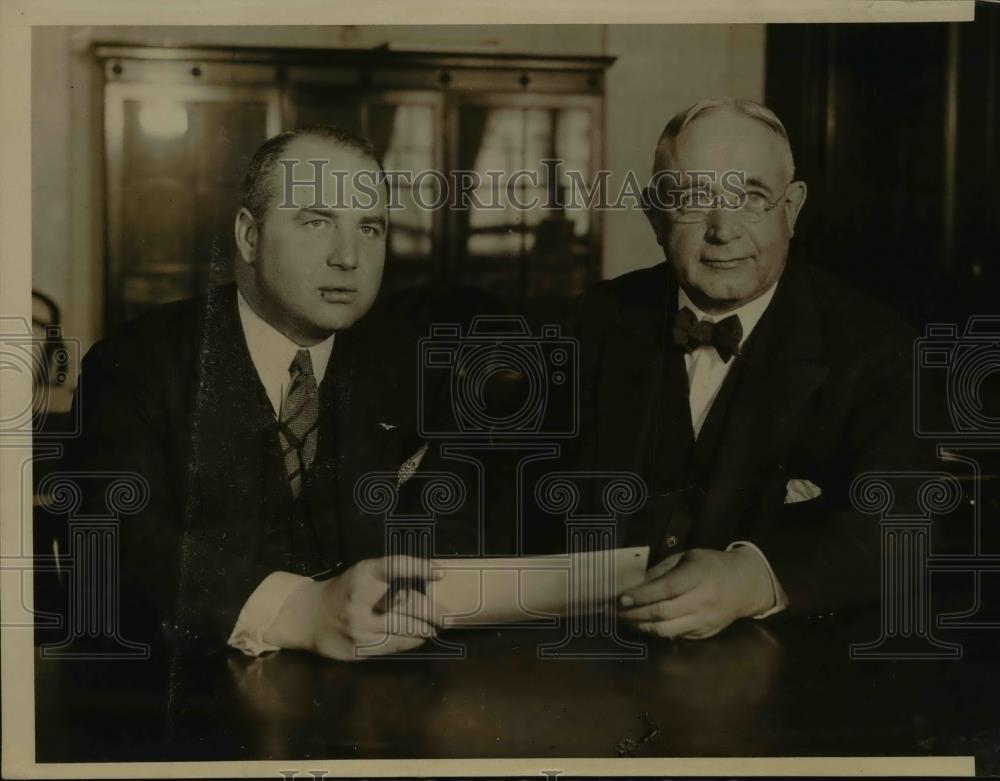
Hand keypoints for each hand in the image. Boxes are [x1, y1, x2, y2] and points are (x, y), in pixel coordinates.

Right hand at [264, 555, 441, 660]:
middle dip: (433, 611)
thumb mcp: (363, 574)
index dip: (420, 568)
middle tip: (449, 616)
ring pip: (404, 630)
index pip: (396, 566)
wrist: (308, 616)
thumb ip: (391, 577)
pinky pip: (393, 647)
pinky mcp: (358, 649)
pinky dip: (411, 642)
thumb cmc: (344, 590)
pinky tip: (420, 638)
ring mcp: (358, 628)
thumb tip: (431, 579)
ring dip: (426, 629)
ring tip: (437, 628)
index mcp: (362, 576)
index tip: (440, 571)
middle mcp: (360, 601)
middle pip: (407, 605)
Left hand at [618, 547, 774, 639]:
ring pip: (665, 630)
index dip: (640, 596)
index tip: (619, 598)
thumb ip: (660, 571)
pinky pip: (674, 635)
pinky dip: (654, 631)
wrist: (745, 585)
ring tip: (622, 619)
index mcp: (698, 575)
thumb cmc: (710, 566)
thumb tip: (632, 585)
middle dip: (632, 614)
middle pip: (662, 613)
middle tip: (611, 611)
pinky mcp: (704, 634)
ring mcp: (704, 621)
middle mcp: (703, 601)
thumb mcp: (686, 557)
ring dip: (639, 626)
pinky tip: (642, 624)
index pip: (665, 589)